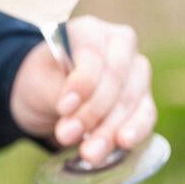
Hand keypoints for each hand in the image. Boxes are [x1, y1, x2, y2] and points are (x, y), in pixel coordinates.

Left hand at [10, 15, 156, 166]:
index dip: (81, 81)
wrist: (47, 97)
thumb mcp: (39, 82)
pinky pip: (145, 114)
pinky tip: (123, 143)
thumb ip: (57, 94)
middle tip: (66, 135)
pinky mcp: (142, 98)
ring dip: (110, 129)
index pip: (93, 53)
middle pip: (116, 77)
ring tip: (88, 153)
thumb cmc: (42, 81)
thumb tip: (72, 118)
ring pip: (131, 99)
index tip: (63, 107)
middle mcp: (119, 45)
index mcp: (89, 30)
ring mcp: (135, 72)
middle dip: (93, 111)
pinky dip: (135, 130)